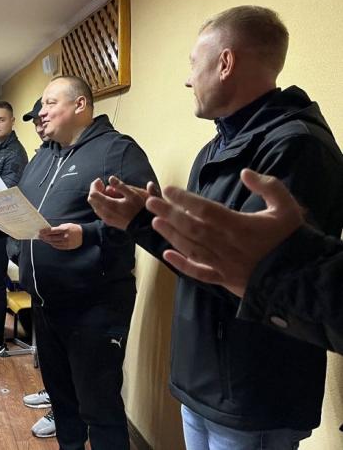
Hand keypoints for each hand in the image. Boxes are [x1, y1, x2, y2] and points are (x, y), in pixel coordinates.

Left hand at [38, 223, 82, 249]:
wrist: (83, 235)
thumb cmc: (73, 228)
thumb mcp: (66, 225)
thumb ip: (58, 228)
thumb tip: (49, 231)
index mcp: (65, 229)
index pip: (52, 231)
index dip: (45, 231)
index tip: (40, 231)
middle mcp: (65, 237)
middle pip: (51, 238)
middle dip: (44, 237)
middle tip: (39, 236)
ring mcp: (66, 243)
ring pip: (53, 243)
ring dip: (47, 241)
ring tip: (43, 239)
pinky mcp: (67, 247)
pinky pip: (57, 246)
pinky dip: (53, 244)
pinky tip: (50, 242)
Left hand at [88, 176, 158, 229]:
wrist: (143, 226)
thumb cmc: (139, 209)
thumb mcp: (133, 194)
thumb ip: (120, 186)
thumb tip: (110, 178)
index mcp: (109, 205)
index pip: (93, 194)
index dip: (95, 186)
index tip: (101, 181)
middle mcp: (105, 213)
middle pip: (91, 200)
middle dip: (95, 190)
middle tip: (102, 184)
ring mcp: (106, 219)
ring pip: (94, 206)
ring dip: (98, 197)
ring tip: (107, 191)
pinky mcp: (108, 222)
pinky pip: (99, 211)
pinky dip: (101, 204)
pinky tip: (109, 200)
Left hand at [146, 169, 303, 296]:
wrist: (301, 276)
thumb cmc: (291, 239)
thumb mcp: (286, 206)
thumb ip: (268, 186)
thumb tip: (245, 173)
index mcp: (239, 225)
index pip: (205, 209)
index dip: (184, 199)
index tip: (168, 190)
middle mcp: (226, 244)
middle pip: (191, 227)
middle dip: (169, 214)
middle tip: (151, 203)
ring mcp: (222, 264)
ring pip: (190, 248)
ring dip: (171, 235)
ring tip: (154, 222)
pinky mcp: (223, 279)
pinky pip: (198, 273)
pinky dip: (181, 265)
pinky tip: (166, 256)